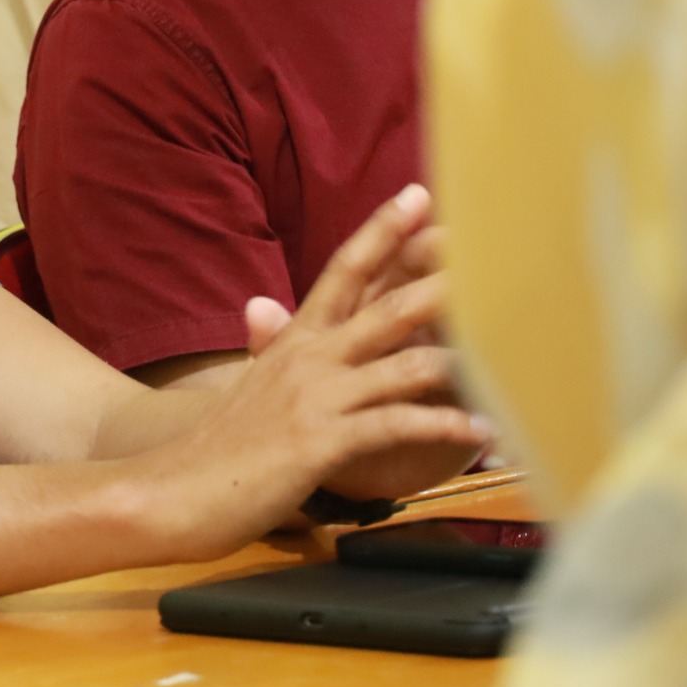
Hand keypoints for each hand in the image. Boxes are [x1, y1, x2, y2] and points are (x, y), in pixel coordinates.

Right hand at [128, 185, 491, 551]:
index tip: (417, 195)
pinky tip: (479, 431)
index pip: (343, 270)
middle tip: (491, 252)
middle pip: (387, 304)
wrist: (173, 491)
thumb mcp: (250, 385)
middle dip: (442, 277)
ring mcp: (317, 398)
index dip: (381, 231)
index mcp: (292, 339)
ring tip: (513, 357)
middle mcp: (308, 358)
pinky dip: (444, 426)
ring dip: (461, 359)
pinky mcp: (323, 442)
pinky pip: (397, 425)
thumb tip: (265, 308)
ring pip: (403, 361)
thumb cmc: (217, 447)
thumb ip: (270, 345)